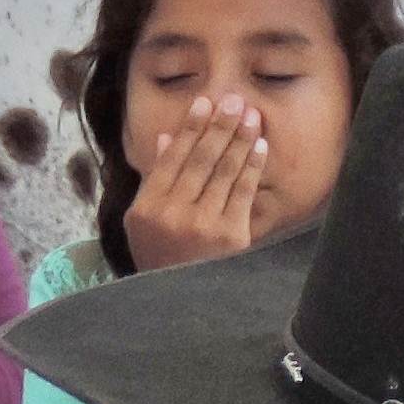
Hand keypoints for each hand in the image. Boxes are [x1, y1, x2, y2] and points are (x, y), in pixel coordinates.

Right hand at [123, 95, 270, 271]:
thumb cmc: (160, 257)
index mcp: (147, 208)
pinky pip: (244, 192)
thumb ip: (154, 179)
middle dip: (219, 126)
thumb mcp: (143, 221)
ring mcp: (202, 225)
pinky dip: (252, 167)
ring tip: (251, 116)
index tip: (204, 102)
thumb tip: (164, 137)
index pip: (172, 158)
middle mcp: (173, 214)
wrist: (177, 303)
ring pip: (225, 172)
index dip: (190, 128)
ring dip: (240, 140)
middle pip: (201, 159)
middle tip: (234, 100)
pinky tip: (260, 147)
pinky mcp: (230, 236)